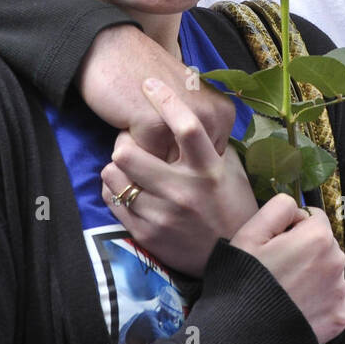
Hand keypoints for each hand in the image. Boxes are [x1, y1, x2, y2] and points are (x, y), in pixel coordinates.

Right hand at [77, 24, 234, 157]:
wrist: (114, 50)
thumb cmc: (146, 78)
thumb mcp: (187, 103)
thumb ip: (199, 130)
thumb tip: (198, 168)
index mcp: (224, 114)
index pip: (206, 162)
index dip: (183, 158)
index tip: (168, 132)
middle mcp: (213, 118)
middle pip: (187, 169)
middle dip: (166, 161)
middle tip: (151, 125)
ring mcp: (187, 123)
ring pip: (165, 169)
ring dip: (148, 156)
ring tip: (140, 122)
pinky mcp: (156, 126)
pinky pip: (142, 159)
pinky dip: (130, 147)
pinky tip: (128, 120)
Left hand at [100, 79, 257, 276]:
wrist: (232, 259)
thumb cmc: (232, 207)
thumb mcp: (231, 173)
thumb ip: (211, 146)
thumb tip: (191, 113)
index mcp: (208, 170)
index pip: (186, 128)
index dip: (165, 101)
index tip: (150, 84)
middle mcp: (183, 191)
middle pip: (128, 153)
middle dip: (124, 142)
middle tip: (130, 142)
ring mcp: (161, 214)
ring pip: (113, 176)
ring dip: (116, 167)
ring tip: (129, 169)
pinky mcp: (146, 233)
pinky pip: (112, 200)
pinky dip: (115, 190)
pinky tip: (129, 189)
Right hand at [231, 195, 344, 343]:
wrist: (239, 335)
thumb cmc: (241, 280)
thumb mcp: (249, 232)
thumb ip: (278, 207)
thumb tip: (296, 208)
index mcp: (317, 236)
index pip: (312, 217)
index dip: (291, 227)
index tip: (274, 243)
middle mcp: (337, 260)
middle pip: (323, 242)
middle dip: (305, 248)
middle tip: (278, 268)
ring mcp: (340, 291)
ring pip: (332, 267)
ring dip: (317, 270)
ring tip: (289, 289)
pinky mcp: (340, 317)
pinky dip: (337, 294)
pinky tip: (314, 300)